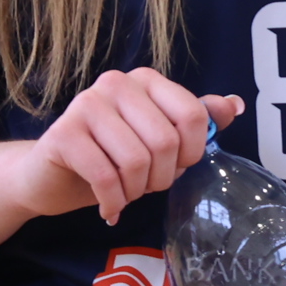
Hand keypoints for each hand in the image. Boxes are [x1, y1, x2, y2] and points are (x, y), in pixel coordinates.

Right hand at [9, 69, 244, 223]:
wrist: (50, 177)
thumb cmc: (109, 158)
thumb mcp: (157, 140)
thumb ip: (195, 121)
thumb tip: (235, 105)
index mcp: (145, 80)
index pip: (193, 115)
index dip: (191, 152)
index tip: (174, 165)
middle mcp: (116, 83)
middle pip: (166, 142)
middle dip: (161, 178)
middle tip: (143, 185)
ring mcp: (86, 104)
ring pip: (137, 161)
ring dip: (134, 192)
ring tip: (123, 192)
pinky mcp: (63, 133)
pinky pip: (105, 177)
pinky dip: (113, 202)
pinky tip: (108, 206)